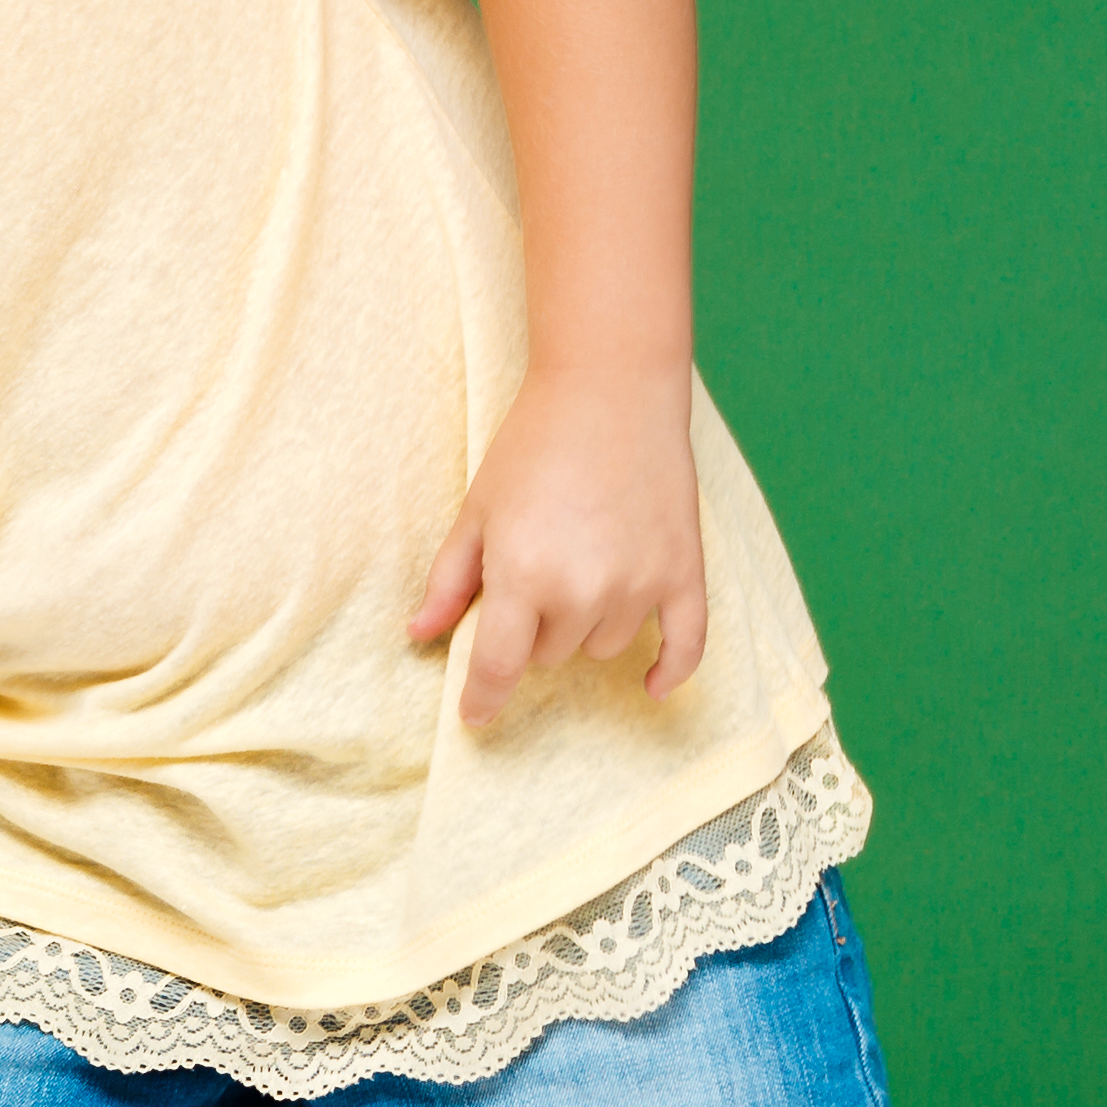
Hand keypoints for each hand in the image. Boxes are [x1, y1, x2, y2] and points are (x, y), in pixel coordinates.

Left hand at [406, 359, 709, 731]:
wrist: (612, 390)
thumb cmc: (534, 446)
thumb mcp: (477, 509)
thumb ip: (449, 579)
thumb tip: (420, 634)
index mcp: (522, 577)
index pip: (498, 667)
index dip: (481, 698)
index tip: (474, 717)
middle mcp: (583, 592)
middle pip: (548, 654)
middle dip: (533, 629)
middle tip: (535, 570)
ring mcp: (639, 586)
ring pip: (602, 648)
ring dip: (586, 627)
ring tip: (582, 563)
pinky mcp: (683, 572)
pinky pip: (685, 647)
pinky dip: (670, 671)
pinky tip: (652, 685)